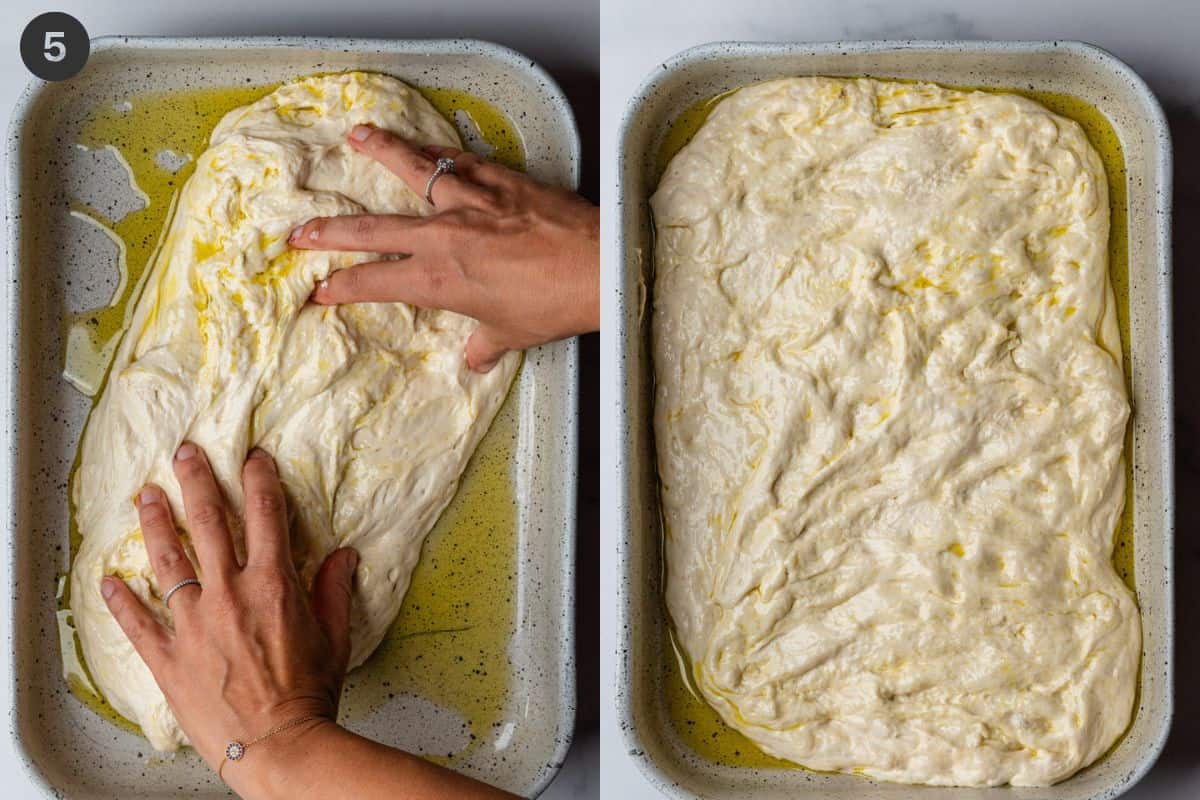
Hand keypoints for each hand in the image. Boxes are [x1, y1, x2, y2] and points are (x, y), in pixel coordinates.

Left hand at [101, 443, 356, 790]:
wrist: (278, 745)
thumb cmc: (308, 694)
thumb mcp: (335, 638)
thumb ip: (334, 591)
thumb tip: (344, 557)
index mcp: (273, 584)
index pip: (266, 514)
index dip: (260, 479)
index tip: (253, 457)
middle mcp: (229, 593)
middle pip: (209, 522)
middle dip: (197, 480)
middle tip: (185, 452)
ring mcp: (193, 623)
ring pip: (169, 560)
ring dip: (157, 522)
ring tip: (146, 495)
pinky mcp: (168, 656)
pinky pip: (138, 621)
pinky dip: (121, 599)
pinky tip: (110, 579)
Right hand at [288, 124, 598, 372]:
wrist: (600, 267)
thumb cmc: (555, 305)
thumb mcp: (514, 333)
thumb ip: (486, 343)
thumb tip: (475, 358)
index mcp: (440, 279)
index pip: (375, 283)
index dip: (342, 287)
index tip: (319, 290)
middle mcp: (444, 236)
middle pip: (373, 229)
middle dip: (330, 231)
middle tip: (300, 230)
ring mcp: (470, 202)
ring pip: (414, 171)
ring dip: (381, 152)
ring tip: (356, 136)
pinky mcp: (501, 180)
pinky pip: (461, 160)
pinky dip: (441, 151)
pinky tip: (428, 145)